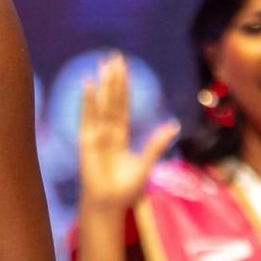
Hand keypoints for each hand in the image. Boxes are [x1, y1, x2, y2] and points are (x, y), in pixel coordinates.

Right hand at [76, 52, 177, 217]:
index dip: (124, 87)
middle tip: (114, 56)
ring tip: (104, 63)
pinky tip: (89, 84)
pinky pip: (87, 116)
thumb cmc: (125, 190)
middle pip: (112, 99)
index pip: (122, 106)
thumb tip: (174, 125)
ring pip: (102, 104)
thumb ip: (156, 143)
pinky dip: (88, 100)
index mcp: (120, 136)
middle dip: (114, 78)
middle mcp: (107, 132)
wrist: (108, 204)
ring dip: (104, 84)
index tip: (124, 68)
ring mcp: (96, 135)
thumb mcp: (146, 164)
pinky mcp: (86, 140)